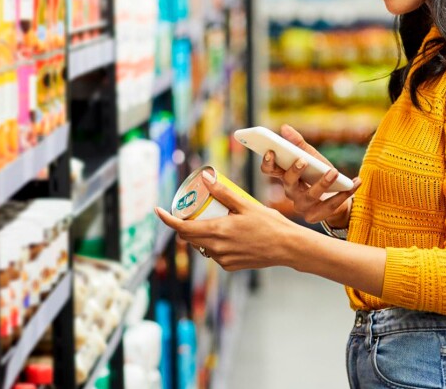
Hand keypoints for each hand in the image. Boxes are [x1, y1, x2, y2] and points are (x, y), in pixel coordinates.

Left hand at [155, 170, 298, 270]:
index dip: (167, 220)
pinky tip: (227, 233)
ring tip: (213, 218)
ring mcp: (223, 259)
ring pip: (201, 245)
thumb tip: (206, 178)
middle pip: (189, 237)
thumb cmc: (269, 223)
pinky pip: (214, 253)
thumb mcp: (245, 204)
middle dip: (185, 223)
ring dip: (201, 233)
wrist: (287, 247)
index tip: (158, 210)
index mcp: (217, 231)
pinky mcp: (230, 266)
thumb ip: (223, 192)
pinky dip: (214, 243)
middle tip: (192, 209)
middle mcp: (216, 249)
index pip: (182, 228)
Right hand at [260, 124, 359, 225]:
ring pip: (310, 196)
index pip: (269, 171)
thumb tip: (284, 127)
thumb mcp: (311, 156)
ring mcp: (303, 206)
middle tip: (303, 160)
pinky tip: (355, 182)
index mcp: (285, 176)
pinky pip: (331, 205)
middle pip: (288, 183)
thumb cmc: (319, 174)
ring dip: (323, 183)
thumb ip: (298, 143)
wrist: (336, 196)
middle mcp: (291, 192)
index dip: (268, 163)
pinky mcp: (317, 216)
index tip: (271, 151)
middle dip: (294, 172)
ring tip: (334, 171)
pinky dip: (345, 193)